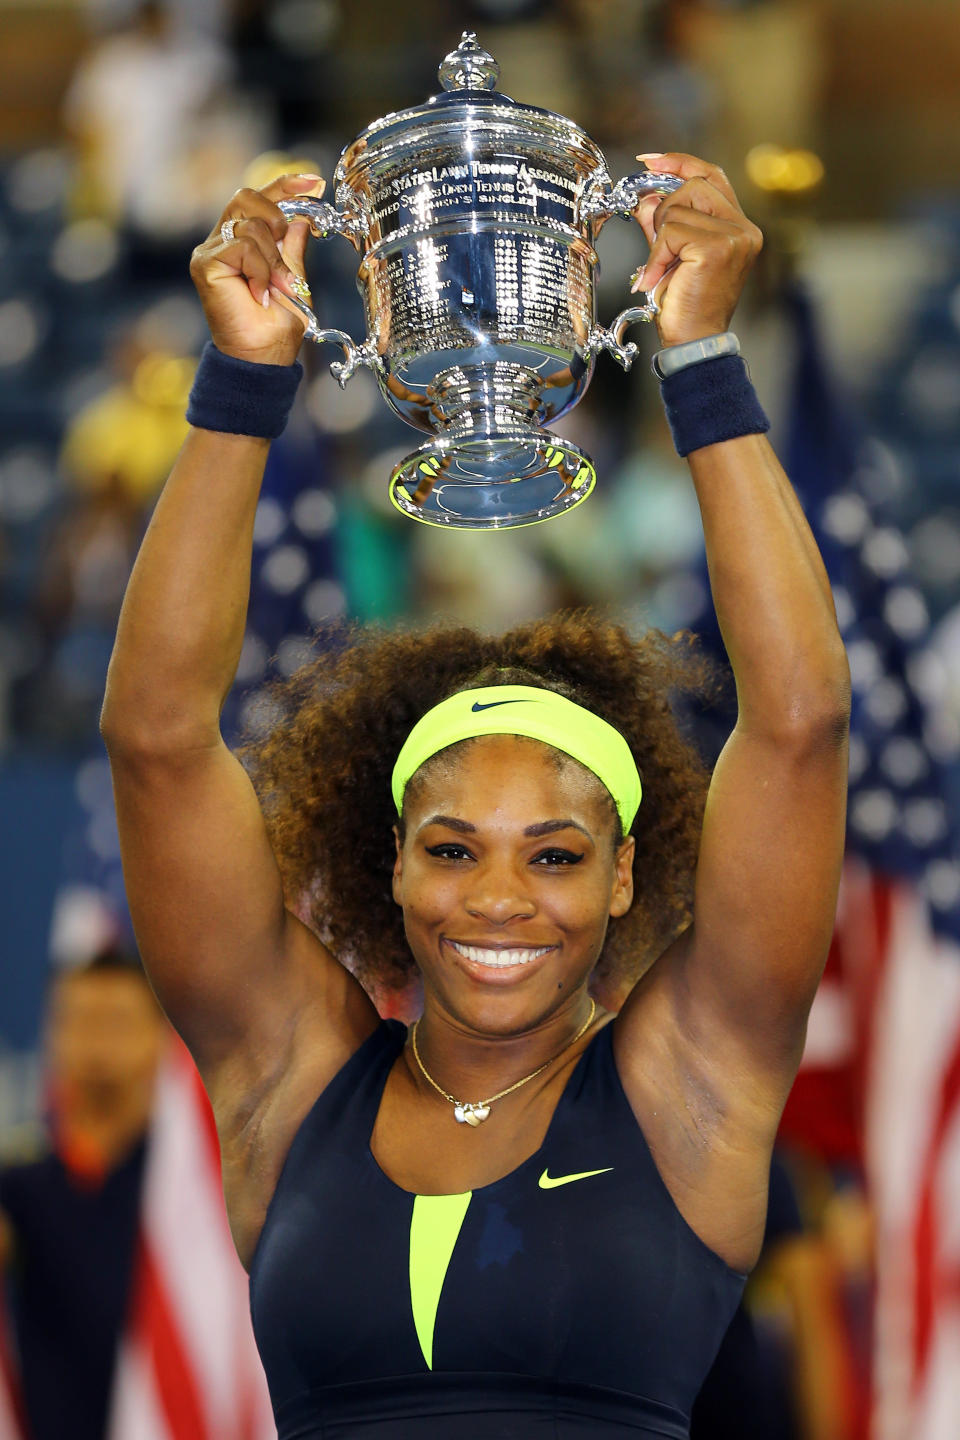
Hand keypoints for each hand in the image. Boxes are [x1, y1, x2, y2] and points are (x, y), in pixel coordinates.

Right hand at [189, 173, 325, 366]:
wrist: (263, 355)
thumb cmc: (275, 325)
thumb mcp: (293, 277)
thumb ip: (291, 247)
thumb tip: (301, 217)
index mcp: (241, 242)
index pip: (258, 199)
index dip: (285, 185)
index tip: (314, 182)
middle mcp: (221, 241)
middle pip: (247, 197)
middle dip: (276, 219)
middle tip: (287, 251)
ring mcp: (210, 251)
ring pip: (250, 225)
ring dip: (274, 259)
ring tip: (277, 287)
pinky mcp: (205, 263)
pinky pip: (242, 246)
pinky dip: (261, 270)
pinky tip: (260, 293)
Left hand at [628, 154, 761, 348]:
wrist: (693, 341)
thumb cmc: (686, 305)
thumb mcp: (672, 254)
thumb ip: (663, 223)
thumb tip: (647, 196)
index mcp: (740, 227)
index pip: (712, 176)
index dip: (681, 163)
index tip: (651, 161)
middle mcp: (745, 229)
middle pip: (695, 185)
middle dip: (666, 209)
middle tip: (658, 247)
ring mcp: (736, 237)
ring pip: (679, 207)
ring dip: (660, 238)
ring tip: (662, 268)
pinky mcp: (718, 248)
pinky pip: (671, 231)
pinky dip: (656, 254)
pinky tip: (657, 278)